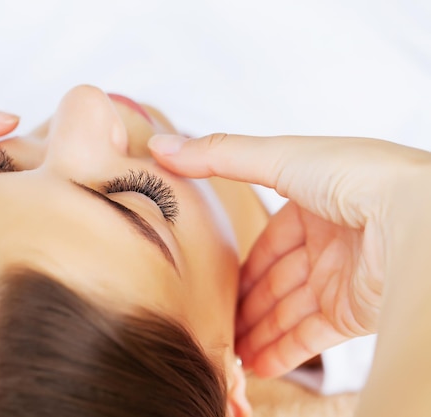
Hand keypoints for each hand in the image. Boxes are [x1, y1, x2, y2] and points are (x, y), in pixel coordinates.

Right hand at [148, 133, 429, 376]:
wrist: (415, 218)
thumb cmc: (354, 176)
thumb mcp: (278, 158)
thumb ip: (219, 156)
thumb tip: (160, 147)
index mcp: (315, 202)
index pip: (270, 239)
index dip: (242, 261)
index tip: (212, 280)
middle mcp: (329, 242)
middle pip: (276, 279)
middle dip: (246, 302)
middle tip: (214, 321)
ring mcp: (341, 279)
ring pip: (288, 311)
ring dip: (257, 331)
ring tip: (227, 350)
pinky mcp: (353, 312)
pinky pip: (310, 337)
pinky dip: (283, 352)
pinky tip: (255, 364)